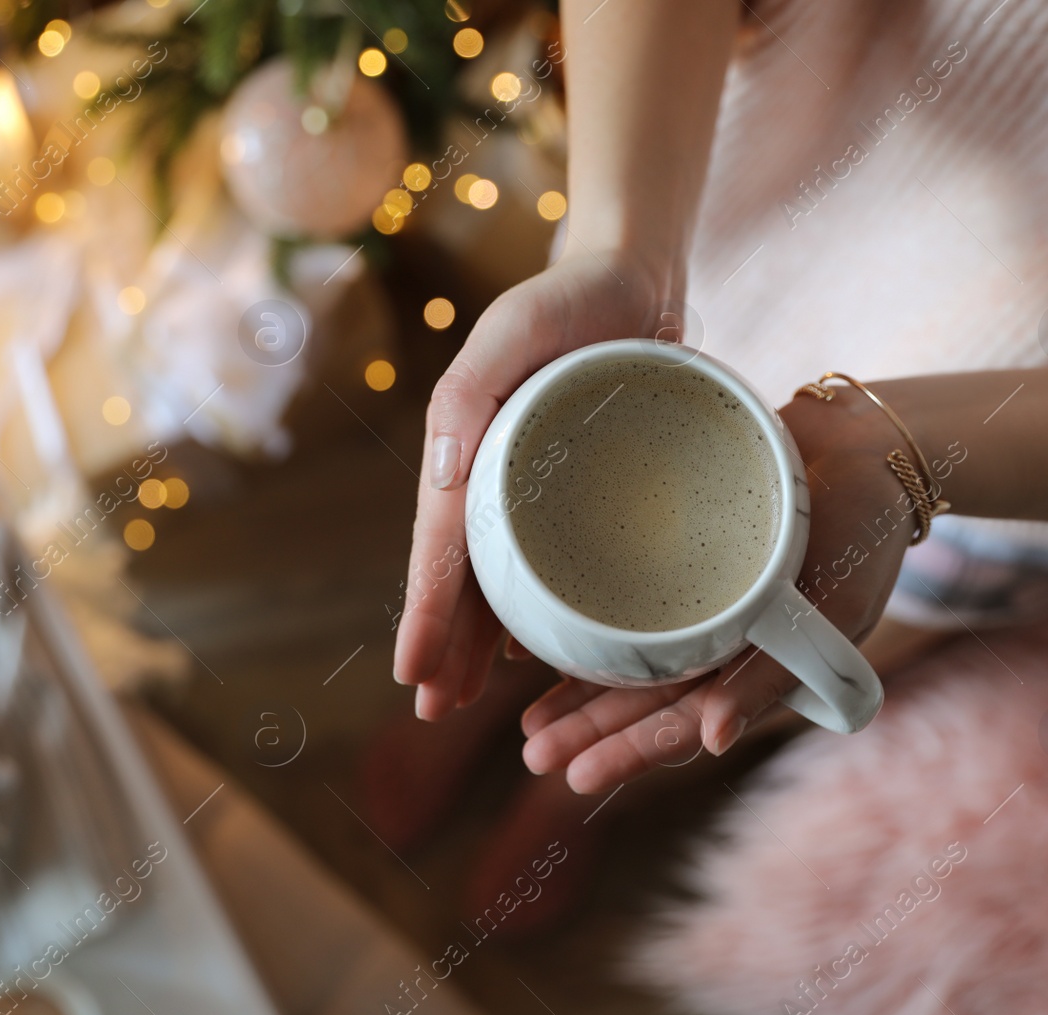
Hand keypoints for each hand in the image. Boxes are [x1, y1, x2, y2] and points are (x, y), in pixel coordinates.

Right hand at [393, 248, 677, 718]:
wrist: (633, 273)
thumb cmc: (571, 295)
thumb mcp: (515, 328)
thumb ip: (470, 389)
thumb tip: (438, 476)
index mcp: (468, 448)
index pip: (442, 546)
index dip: (427, 612)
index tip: (414, 672)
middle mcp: (495, 477)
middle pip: (465, 576)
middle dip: (444, 644)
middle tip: (432, 709)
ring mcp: (538, 490)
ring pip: (503, 580)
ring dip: (480, 640)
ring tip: (467, 699)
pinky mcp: (582, 493)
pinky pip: (555, 562)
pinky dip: (539, 608)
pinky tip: (535, 649)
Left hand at [519, 388, 918, 792]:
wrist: (866, 447)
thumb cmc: (862, 531)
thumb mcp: (832, 606)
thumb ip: (771, 674)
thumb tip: (713, 742)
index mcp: (758, 669)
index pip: (686, 721)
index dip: (632, 751)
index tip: (578, 776)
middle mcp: (723, 645)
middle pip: (647, 698)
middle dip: (590, 731)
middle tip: (534, 754)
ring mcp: (700, 606)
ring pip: (630, 659)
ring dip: (582, 692)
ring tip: (529, 722)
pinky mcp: (680, 561)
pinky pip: (625, 603)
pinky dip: (588, 626)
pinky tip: (540, 644)